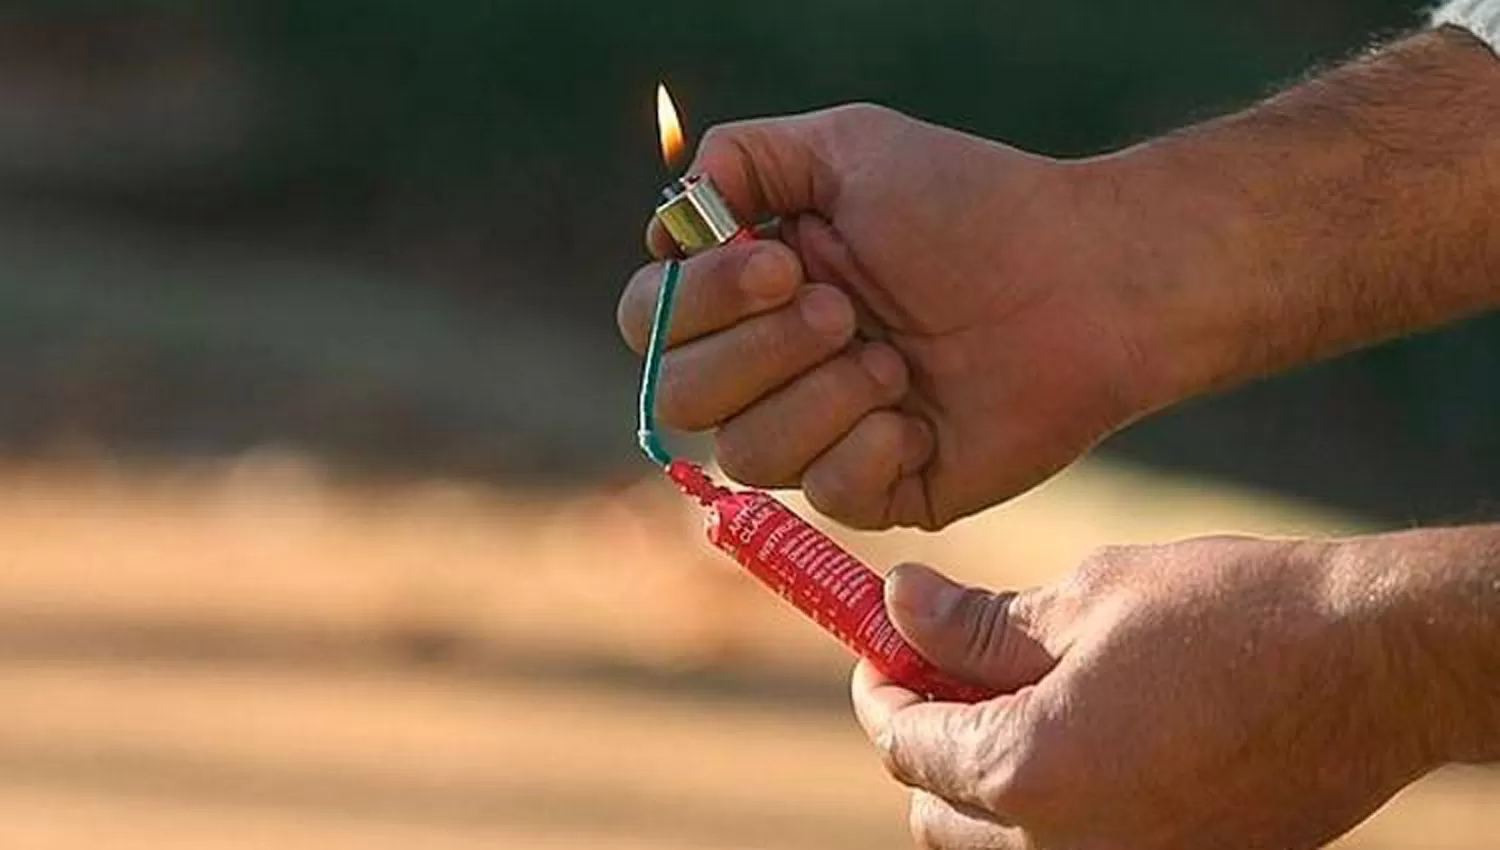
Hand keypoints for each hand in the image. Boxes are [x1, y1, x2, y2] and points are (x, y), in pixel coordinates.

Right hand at [617, 104, 1197, 529]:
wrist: (1083, 278)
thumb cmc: (971, 205)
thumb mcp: (848, 146)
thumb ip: (742, 160)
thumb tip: (670, 222)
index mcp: (752, 291)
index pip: (650, 321)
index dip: (695, 304)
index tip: (781, 263)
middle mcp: (773, 367)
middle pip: (679, 397)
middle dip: (760, 352)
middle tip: (847, 307)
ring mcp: (824, 432)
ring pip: (748, 455)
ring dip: (822, 398)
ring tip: (898, 360)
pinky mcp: (881, 489)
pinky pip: (827, 495)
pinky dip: (871, 449)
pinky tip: (924, 416)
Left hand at [852, 537, 1453, 849]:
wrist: (1372, 667)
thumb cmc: (1231, 617)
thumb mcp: (1085, 601)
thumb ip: (974, 624)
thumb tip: (896, 605)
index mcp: (1028, 774)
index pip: (903, 745)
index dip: (881, 687)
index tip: (884, 646)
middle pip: (935, 814)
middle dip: (924, 741)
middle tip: (945, 669)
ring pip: (995, 848)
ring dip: (980, 783)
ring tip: (1015, 697)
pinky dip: (1045, 808)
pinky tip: (1077, 735)